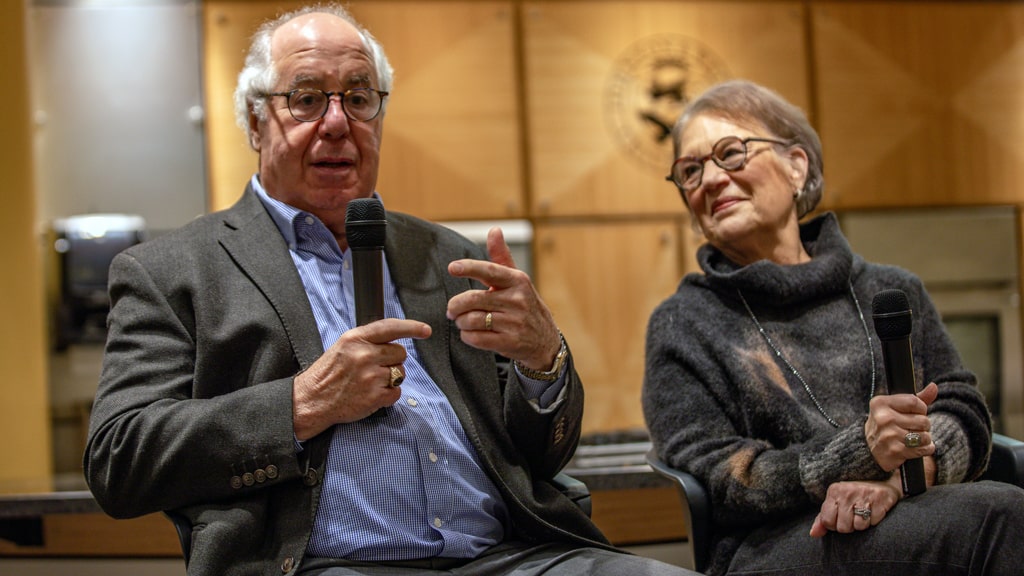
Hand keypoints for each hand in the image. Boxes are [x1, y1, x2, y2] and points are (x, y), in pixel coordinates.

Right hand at [292, 318, 430, 439]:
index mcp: (355, 339)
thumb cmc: (328, 374)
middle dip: (392, 360)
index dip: (412, 327)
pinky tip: (371, 394)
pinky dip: (388, 395)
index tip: (425, 330)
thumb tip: (393, 340)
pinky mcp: (375, 397)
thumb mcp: (343, 346)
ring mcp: (371, 376)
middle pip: (400, 353)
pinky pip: (397, 392)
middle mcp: (364, 355)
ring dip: (391, 378)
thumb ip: (367, 340)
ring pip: (401, 373)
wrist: (312, 400)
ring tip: (369, 382)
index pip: (390, 327)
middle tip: (374, 368)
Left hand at [446, 227, 560, 370]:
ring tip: (462, 321)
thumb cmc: (525, 305)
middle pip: (472, 299)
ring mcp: (514, 323)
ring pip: (471, 320)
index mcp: (517, 281)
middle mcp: (517, 300)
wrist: (545, 340)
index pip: (490, 271)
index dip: (469, 268)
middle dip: (455, 306)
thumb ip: (501, 257)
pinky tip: (470, 333)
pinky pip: (476, 338)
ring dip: (460, 322)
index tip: (452, 268)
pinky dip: (467, 336)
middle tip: (452, 310)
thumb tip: (494, 230)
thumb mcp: (516, 280)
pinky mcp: (509, 342)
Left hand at [809, 475, 901, 537]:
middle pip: (843, 527)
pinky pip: (873, 523)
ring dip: (861, 524)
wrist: (882, 483)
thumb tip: (813, 534)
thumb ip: (822, 519)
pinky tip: (873, 511)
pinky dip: (873, 521)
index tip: (839, 519)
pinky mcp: (880, 500)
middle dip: (848, 527)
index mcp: (834, 492)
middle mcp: (847, 492)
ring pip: (858, 526)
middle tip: (853, 516)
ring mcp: (864, 495)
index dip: (834, 525)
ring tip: (863, 514)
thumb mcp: (836, 503)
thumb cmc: (854, 496)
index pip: (827, 521)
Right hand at [864, 382, 937, 471]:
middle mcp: (883, 418)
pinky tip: (915, 447)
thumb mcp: (896, 408)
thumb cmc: (887, 424)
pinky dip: (924, 449)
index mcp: (880, 403)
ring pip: (925, 436)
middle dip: (923, 426)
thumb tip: (934, 386)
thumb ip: (916, 398)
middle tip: (913, 428)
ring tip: (914, 438)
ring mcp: (888, 435)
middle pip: (923, 420)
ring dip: (924, 439)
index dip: (921, 409)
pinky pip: (923, 449)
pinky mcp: (895, 451)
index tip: (915, 413)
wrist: (870, 448)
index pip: (915, 402)